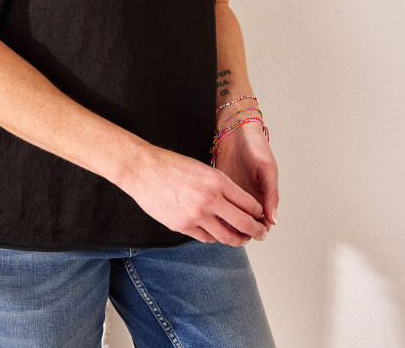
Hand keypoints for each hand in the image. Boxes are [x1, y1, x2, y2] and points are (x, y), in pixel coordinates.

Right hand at [119, 145, 269, 245]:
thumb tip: (237, 206)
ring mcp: (196, 215)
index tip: (261, 216)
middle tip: (262, 234)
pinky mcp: (182, 226)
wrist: (143, 169)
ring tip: (242, 240)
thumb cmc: (171, 165)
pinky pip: (205, 238)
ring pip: (225, 236)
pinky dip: (213, 237)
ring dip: (237, 240)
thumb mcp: (203, 169)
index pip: (248, 203)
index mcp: (217, 180)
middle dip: (256, 231)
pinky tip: (215, 234)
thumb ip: (220, 187)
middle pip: (243, 223)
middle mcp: (210, 199)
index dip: (258, 212)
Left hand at [214, 120, 278, 231]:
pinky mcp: (221, 187)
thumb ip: (271, 195)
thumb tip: (274, 221)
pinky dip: (218, 211)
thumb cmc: (257, 147)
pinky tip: (213, 214)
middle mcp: (249, 198)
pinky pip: (220, 205)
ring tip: (223, 224)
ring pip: (231, 217)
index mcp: (264, 196)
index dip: (258, 231)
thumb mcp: (267, 170)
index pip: (263, 223)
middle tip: (235, 232)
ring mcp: (234, 194)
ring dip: (228, 223)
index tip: (252, 235)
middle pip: (246, 224)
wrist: (237, 130)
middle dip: (242, 231)